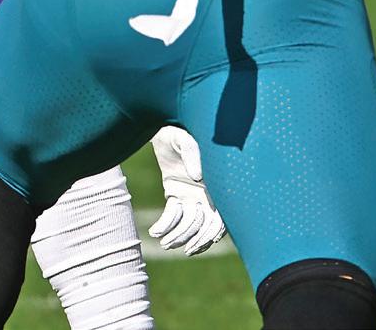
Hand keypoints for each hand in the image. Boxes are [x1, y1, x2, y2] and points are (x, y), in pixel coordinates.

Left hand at [148, 126, 225, 255]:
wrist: (161, 128)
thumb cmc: (178, 131)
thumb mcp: (186, 139)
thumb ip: (193, 154)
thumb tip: (197, 178)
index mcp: (217, 185)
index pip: (220, 218)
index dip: (210, 234)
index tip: (195, 246)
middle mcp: (207, 193)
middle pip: (205, 225)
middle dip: (193, 239)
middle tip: (177, 248)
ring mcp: (191, 194)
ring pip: (189, 223)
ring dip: (178, 236)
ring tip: (164, 243)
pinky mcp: (176, 192)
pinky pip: (174, 213)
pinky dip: (166, 223)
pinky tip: (155, 231)